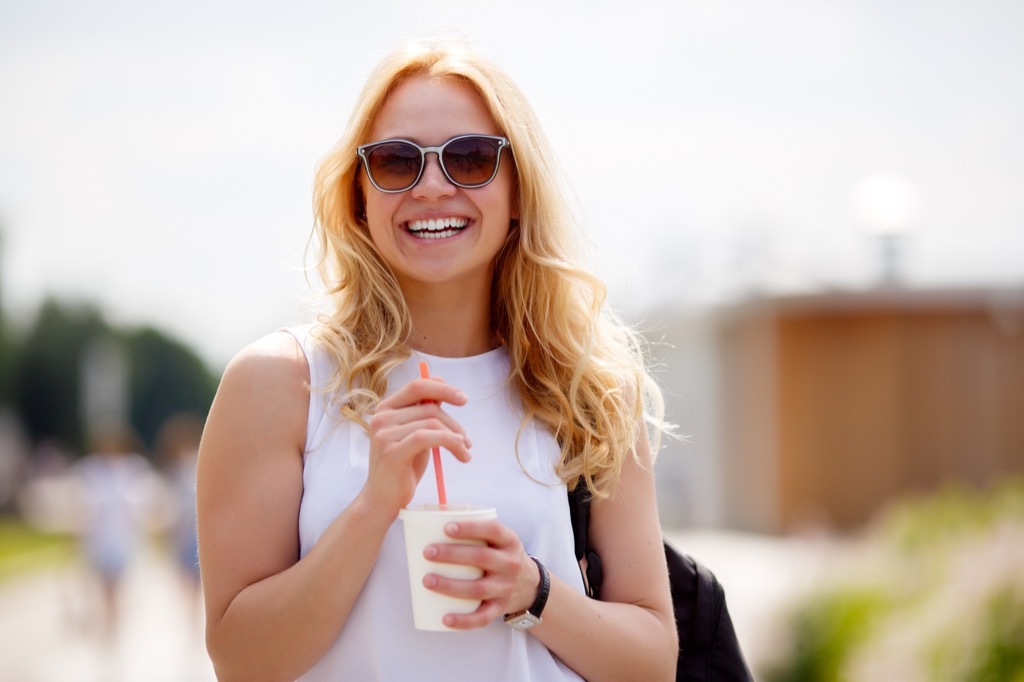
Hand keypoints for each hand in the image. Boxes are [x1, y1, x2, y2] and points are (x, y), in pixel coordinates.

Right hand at [363, 377, 471, 512]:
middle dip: (454, 423)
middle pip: (429, 407)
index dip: (442, 388)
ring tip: (465, 452)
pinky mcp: (392, 452)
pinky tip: (460, 452)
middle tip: (467, 440)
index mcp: (386, 408)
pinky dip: (449, 441)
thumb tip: (445, 387)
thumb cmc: (403, 465)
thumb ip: (424, 412)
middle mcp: (382, 417)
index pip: (417, 386)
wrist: (383, 498)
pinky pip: (427, 437)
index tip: (463, 399)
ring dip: (456, 437)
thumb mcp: (416, 433)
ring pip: (432, 422)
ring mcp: (384, 434)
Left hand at [421, 519, 540, 629]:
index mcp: (509, 541)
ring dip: (450, 586)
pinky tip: (445, 618)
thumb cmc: (501, 556)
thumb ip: (476, 529)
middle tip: (427, 552)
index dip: (470, 528)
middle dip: (452, 555)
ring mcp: (505, 588)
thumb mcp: (499, 540)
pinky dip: (464, 621)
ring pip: (478, 589)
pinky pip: (482, 618)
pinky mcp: (500, 608)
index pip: (492, 530)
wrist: (529, 585)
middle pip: (481, 558)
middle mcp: (510, 564)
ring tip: (426, 581)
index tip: (446, 528)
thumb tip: (435, 515)